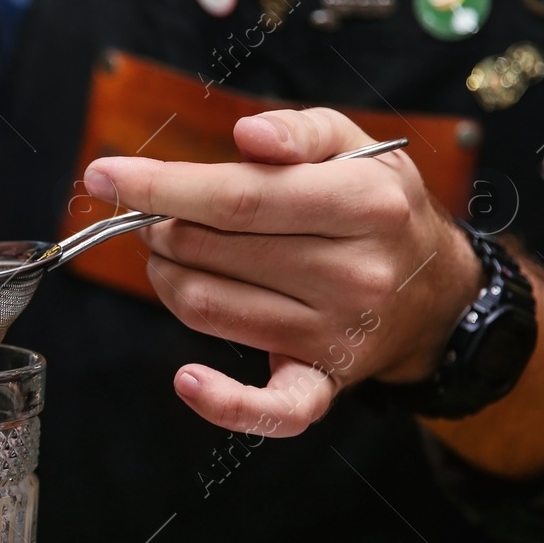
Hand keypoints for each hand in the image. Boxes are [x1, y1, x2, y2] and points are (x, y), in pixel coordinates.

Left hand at [82, 107, 484, 436]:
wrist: (438, 295)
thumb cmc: (378, 211)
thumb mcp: (357, 148)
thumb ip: (300, 131)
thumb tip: (248, 136)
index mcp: (364, 203)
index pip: (237, 197)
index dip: (160, 186)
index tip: (104, 175)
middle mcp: (354, 273)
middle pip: (211, 250)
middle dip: (163, 227)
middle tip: (160, 218)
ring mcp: (336, 334)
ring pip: (208, 308)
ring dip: (167, 278)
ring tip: (173, 258)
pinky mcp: (323, 384)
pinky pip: (269, 411)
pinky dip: (221, 402)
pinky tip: (188, 380)